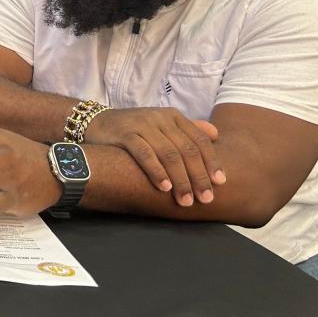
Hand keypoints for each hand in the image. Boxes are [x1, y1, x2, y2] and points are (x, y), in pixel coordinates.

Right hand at [85, 107, 224, 206]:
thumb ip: (187, 129)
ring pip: (168, 154)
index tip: (220, 183)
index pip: (199, 140)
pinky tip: (164, 187)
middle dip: (198, 176)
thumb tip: (215, 135)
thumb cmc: (134, 129)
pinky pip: (145, 154)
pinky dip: (156, 171)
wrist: (96, 122)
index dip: (212, 162)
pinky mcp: (125, 134)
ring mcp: (142, 125)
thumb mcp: (162, 125)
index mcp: (173, 116)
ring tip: (186, 200)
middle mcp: (160, 118)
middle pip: (186, 149)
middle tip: (205, 198)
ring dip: (180, 179)